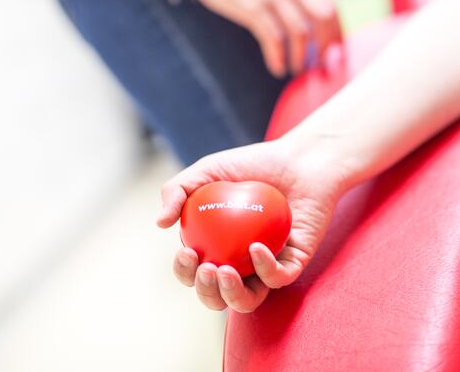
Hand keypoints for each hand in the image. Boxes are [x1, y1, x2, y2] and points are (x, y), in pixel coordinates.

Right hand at [157, 139, 347, 312]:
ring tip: (224, 271)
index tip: (187, 251)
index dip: (184, 271)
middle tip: (206, 267)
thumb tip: (160, 223)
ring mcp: (267, 267)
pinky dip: (265, 269)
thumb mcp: (207, 171)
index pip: (194, 272)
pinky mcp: (295, 263)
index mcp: (215, 248)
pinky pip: (279, 278)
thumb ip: (177, 190)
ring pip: (248, 300)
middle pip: (217, 296)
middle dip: (205, 291)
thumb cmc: (252, 164)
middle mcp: (240, 264)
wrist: (299, 159)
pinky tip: (255, 248)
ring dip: (231, 295)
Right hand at [160, 0, 341, 76]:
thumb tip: (318, 23)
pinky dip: (277, 58)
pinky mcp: (252, 8)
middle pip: (321, 19)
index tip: (336, 53)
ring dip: (300, 57)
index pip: (331, 7)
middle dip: (325, 47)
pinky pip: (272, 39)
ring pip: (299, 33)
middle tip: (320, 66)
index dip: (337, 33)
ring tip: (296, 71)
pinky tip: (277, 69)